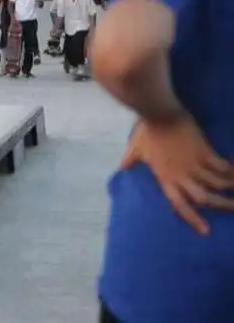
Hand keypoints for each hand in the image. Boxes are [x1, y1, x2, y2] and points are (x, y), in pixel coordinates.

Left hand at [120, 114, 233, 234]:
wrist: (159, 113)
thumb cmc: (147, 131)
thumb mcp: (136, 148)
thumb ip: (130, 159)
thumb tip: (122, 167)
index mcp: (165, 178)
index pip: (179, 204)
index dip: (193, 219)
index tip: (206, 231)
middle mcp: (181, 175)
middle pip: (204, 198)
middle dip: (221, 206)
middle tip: (233, 209)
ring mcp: (194, 164)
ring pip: (217, 184)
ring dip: (230, 189)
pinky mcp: (204, 151)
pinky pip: (222, 167)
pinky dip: (232, 172)